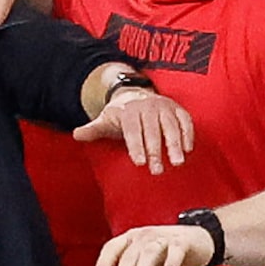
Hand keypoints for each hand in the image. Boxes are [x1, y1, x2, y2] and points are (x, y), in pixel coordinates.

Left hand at [74, 87, 193, 174]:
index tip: (139, 163)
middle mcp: (148, 107)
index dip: (136, 146)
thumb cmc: (121, 116)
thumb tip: (76, 135)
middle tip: (157, 170)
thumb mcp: (105, 121)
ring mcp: (164, 107)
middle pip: (152, 130)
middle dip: (155, 151)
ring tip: (177, 162)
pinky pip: (185, 120)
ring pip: (171, 125)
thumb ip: (93, 130)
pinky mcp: (177, 109)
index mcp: (129, 111)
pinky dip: (188, 134)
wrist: (136, 95)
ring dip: (175, 144)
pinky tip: (188, 149)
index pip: (133, 130)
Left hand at [94, 223, 214, 265]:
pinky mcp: (183, 242)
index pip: (113, 247)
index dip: (105, 260)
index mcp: (130, 241)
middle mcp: (144, 237)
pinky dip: (172, 258)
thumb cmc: (163, 255)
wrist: (196, 243)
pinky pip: (176, 248)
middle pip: (130, 254)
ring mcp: (164, 238)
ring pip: (149, 251)